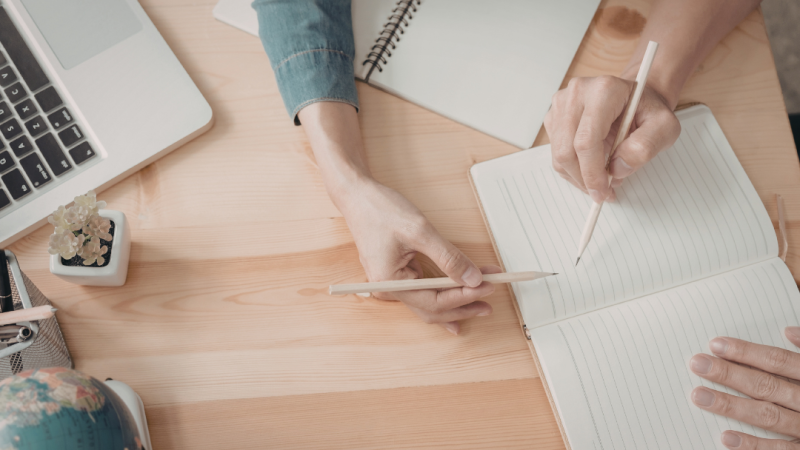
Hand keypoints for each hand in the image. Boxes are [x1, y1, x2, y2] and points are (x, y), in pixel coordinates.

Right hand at [338, 178, 496, 334]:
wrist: (357, 196)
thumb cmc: (380, 210)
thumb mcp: (420, 231)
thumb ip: (448, 257)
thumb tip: (472, 278)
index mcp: (389, 282)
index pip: (434, 301)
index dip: (463, 297)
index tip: (487, 287)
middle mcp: (388, 289)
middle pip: (431, 310)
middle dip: (462, 306)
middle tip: (490, 302)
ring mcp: (392, 284)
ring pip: (428, 304)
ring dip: (455, 302)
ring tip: (480, 302)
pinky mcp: (397, 275)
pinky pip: (423, 292)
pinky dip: (443, 294)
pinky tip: (458, 300)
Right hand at [543, 75, 680, 202]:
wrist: (637, 99)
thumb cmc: (648, 111)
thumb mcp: (665, 128)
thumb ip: (646, 147)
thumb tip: (617, 168)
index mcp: (604, 91)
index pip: (586, 140)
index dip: (592, 172)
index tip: (603, 191)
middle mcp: (577, 94)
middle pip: (567, 150)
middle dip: (584, 179)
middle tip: (603, 192)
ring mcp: (562, 104)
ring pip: (559, 155)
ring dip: (578, 176)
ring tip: (602, 178)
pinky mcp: (554, 116)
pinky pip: (556, 153)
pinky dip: (572, 169)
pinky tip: (591, 168)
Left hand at [690, 327, 799, 448]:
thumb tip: (788, 332)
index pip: (779, 362)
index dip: (748, 352)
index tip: (716, 344)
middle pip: (768, 386)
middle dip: (730, 375)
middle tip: (696, 363)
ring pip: (769, 416)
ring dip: (732, 407)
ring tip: (699, 395)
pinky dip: (754, 447)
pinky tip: (726, 438)